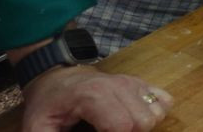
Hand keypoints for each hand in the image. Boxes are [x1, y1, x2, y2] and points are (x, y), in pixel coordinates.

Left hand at [21, 65, 171, 131]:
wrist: (57, 76)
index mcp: (95, 96)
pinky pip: (164, 101)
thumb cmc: (47, 103)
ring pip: (156, 113)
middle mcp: (120, 85)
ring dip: (142, 128)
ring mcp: (133, 82)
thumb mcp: (38, 128)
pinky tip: (133, 119)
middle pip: (143, 122)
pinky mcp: (141, 83)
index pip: (123, 126)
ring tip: (117, 130)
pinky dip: (154, 114)